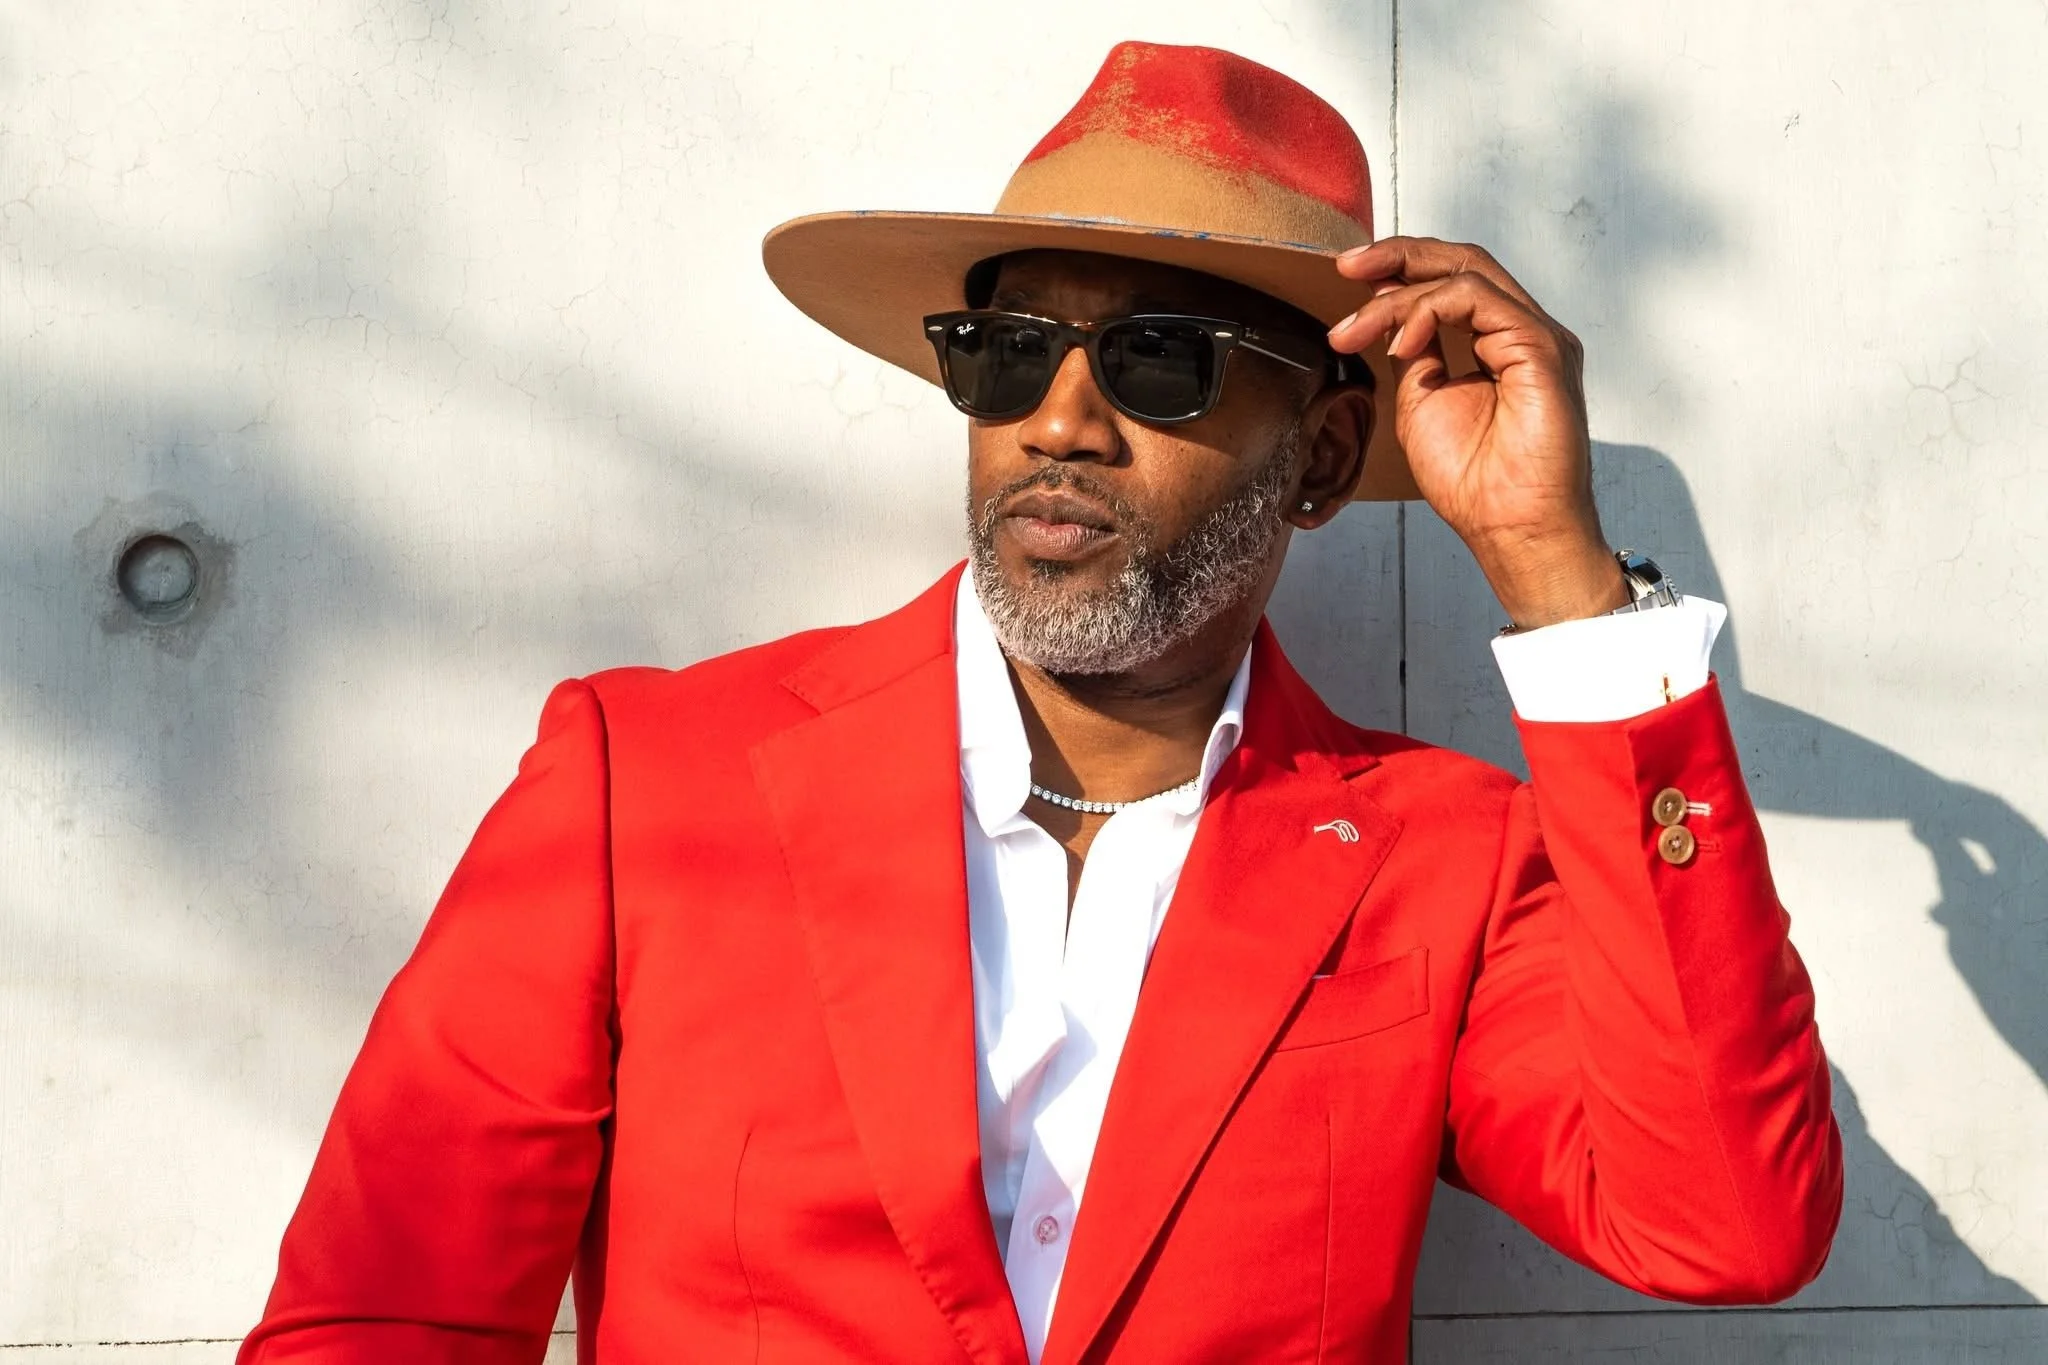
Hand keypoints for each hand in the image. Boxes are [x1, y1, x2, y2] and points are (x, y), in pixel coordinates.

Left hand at [1326, 236, 1627, 628]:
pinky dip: (1430, 310)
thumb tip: (1392, 320)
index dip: (1400, 270)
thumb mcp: (1423, 403)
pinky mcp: (1541, 346)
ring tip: (1357, 330)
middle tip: (1347, 266)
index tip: (1348, 277)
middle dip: (1399, 255)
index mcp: (1497, 343)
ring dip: (1401, 295)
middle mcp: (1520, 332)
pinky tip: (1401, 343)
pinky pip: (1478, 300)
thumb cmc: (1475, 482)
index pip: (1450, 282)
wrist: (1510, 526)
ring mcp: (1534, 336)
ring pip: (1464, 276)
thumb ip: (1416, 357)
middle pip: (1462, 262)